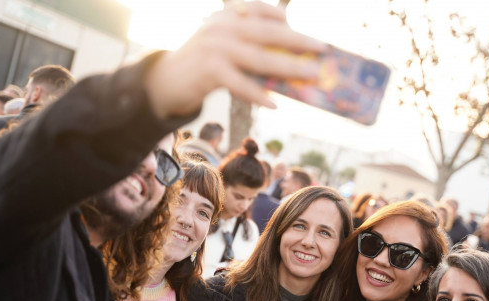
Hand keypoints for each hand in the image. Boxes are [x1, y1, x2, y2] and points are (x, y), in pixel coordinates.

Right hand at [145, 1, 325, 117]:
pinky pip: (241, 84)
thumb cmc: (202, 66)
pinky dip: (259, 95)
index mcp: (227, 16)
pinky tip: (274, 104)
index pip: (260, 9)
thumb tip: (289, 67)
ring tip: (310, 75)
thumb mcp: (224, 48)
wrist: (166, 80)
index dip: (284, 18)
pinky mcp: (210, 70)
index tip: (305, 29)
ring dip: (289, 68)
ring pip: (260, 59)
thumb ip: (250, 49)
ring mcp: (216, 47)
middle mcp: (222, 26)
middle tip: (322, 50)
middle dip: (298, 42)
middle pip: (268, 33)